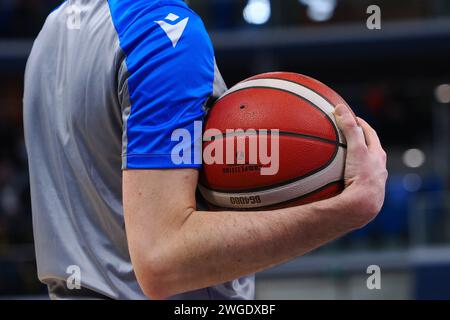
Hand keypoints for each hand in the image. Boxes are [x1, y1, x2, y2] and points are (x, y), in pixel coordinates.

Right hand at [334, 104, 387, 228]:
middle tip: (344, 135)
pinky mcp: (362, 196)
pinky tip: (332, 182)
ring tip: (337, 159)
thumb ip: (349, 128)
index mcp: (378, 157)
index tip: (351, 117)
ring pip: (361, 168)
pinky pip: (352, 183)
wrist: (362, 206)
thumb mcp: (356, 149)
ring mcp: (370, 184)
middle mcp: (377, 170)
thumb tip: (340, 108)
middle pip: (368, 151)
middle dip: (357, 142)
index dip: (361, 124)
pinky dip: (344, 178)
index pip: (370, 135)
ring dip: (351, 162)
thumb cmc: (362, 176)